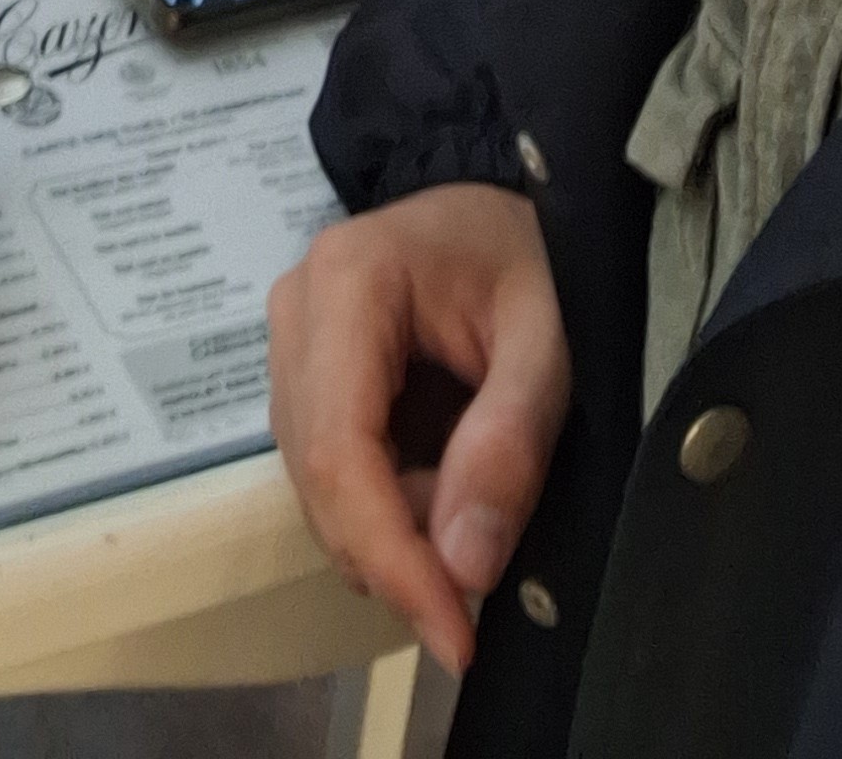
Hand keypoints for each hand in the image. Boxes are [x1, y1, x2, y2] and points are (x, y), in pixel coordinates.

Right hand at [269, 184, 570, 678]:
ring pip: (317, 484)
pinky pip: (328, 469)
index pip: (342, 450)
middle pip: (319, 477)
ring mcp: (289, 342)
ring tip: (473, 505)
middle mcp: (296, 310)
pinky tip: (441, 484)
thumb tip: (462, 567)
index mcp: (349, 282)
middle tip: (479, 590)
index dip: (390, 556)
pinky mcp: (302, 373)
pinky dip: (385, 505)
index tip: (454, 635)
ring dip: (392, 529)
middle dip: (396, 554)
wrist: (505, 207)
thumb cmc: (533, 257)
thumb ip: (510, 442)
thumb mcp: (551, 339)